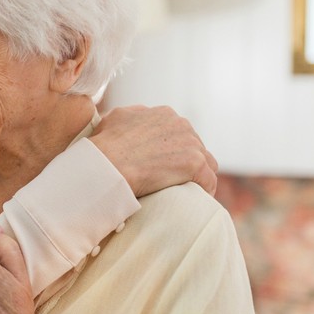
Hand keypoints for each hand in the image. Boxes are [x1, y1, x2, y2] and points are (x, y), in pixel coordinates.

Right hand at [90, 105, 217, 196]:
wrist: (106, 164)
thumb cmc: (104, 145)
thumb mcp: (115, 118)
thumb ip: (132, 116)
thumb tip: (136, 119)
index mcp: (164, 114)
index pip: (180, 132)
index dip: (174, 149)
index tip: (165, 163)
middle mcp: (181, 124)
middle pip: (195, 146)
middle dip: (186, 162)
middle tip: (173, 180)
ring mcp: (190, 143)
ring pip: (207, 162)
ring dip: (197, 176)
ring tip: (186, 191)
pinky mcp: (195, 163)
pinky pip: (209, 180)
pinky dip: (203, 190)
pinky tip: (195, 199)